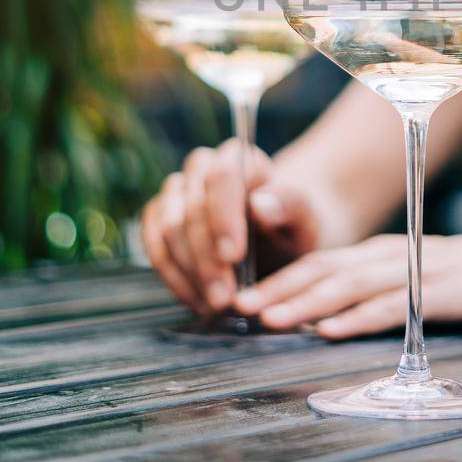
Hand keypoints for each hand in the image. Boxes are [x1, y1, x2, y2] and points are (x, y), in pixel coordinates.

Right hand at [140, 138, 324, 314]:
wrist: (279, 244)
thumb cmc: (294, 229)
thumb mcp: (306, 220)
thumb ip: (289, 207)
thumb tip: (260, 203)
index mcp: (241, 157)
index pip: (222, 176)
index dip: (222, 215)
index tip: (233, 256)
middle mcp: (202, 167)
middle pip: (191, 207)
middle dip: (206, 257)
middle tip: (225, 297)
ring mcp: (176, 192)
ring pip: (168, 228)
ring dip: (190, 272)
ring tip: (216, 304)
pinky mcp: (159, 218)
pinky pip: (155, 247)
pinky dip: (174, 278)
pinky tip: (197, 300)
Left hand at [232, 227, 461, 338]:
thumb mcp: (425, 277)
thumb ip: (383, 288)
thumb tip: (331, 315)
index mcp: (388, 251)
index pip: (323, 262)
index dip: (282, 279)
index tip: (242, 298)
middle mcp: (397, 254)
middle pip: (328, 269)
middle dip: (281, 289)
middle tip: (240, 308)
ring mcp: (421, 270)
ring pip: (354, 284)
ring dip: (310, 303)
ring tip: (273, 320)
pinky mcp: (448, 291)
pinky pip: (397, 304)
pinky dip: (362, 317)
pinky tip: (334, 329)